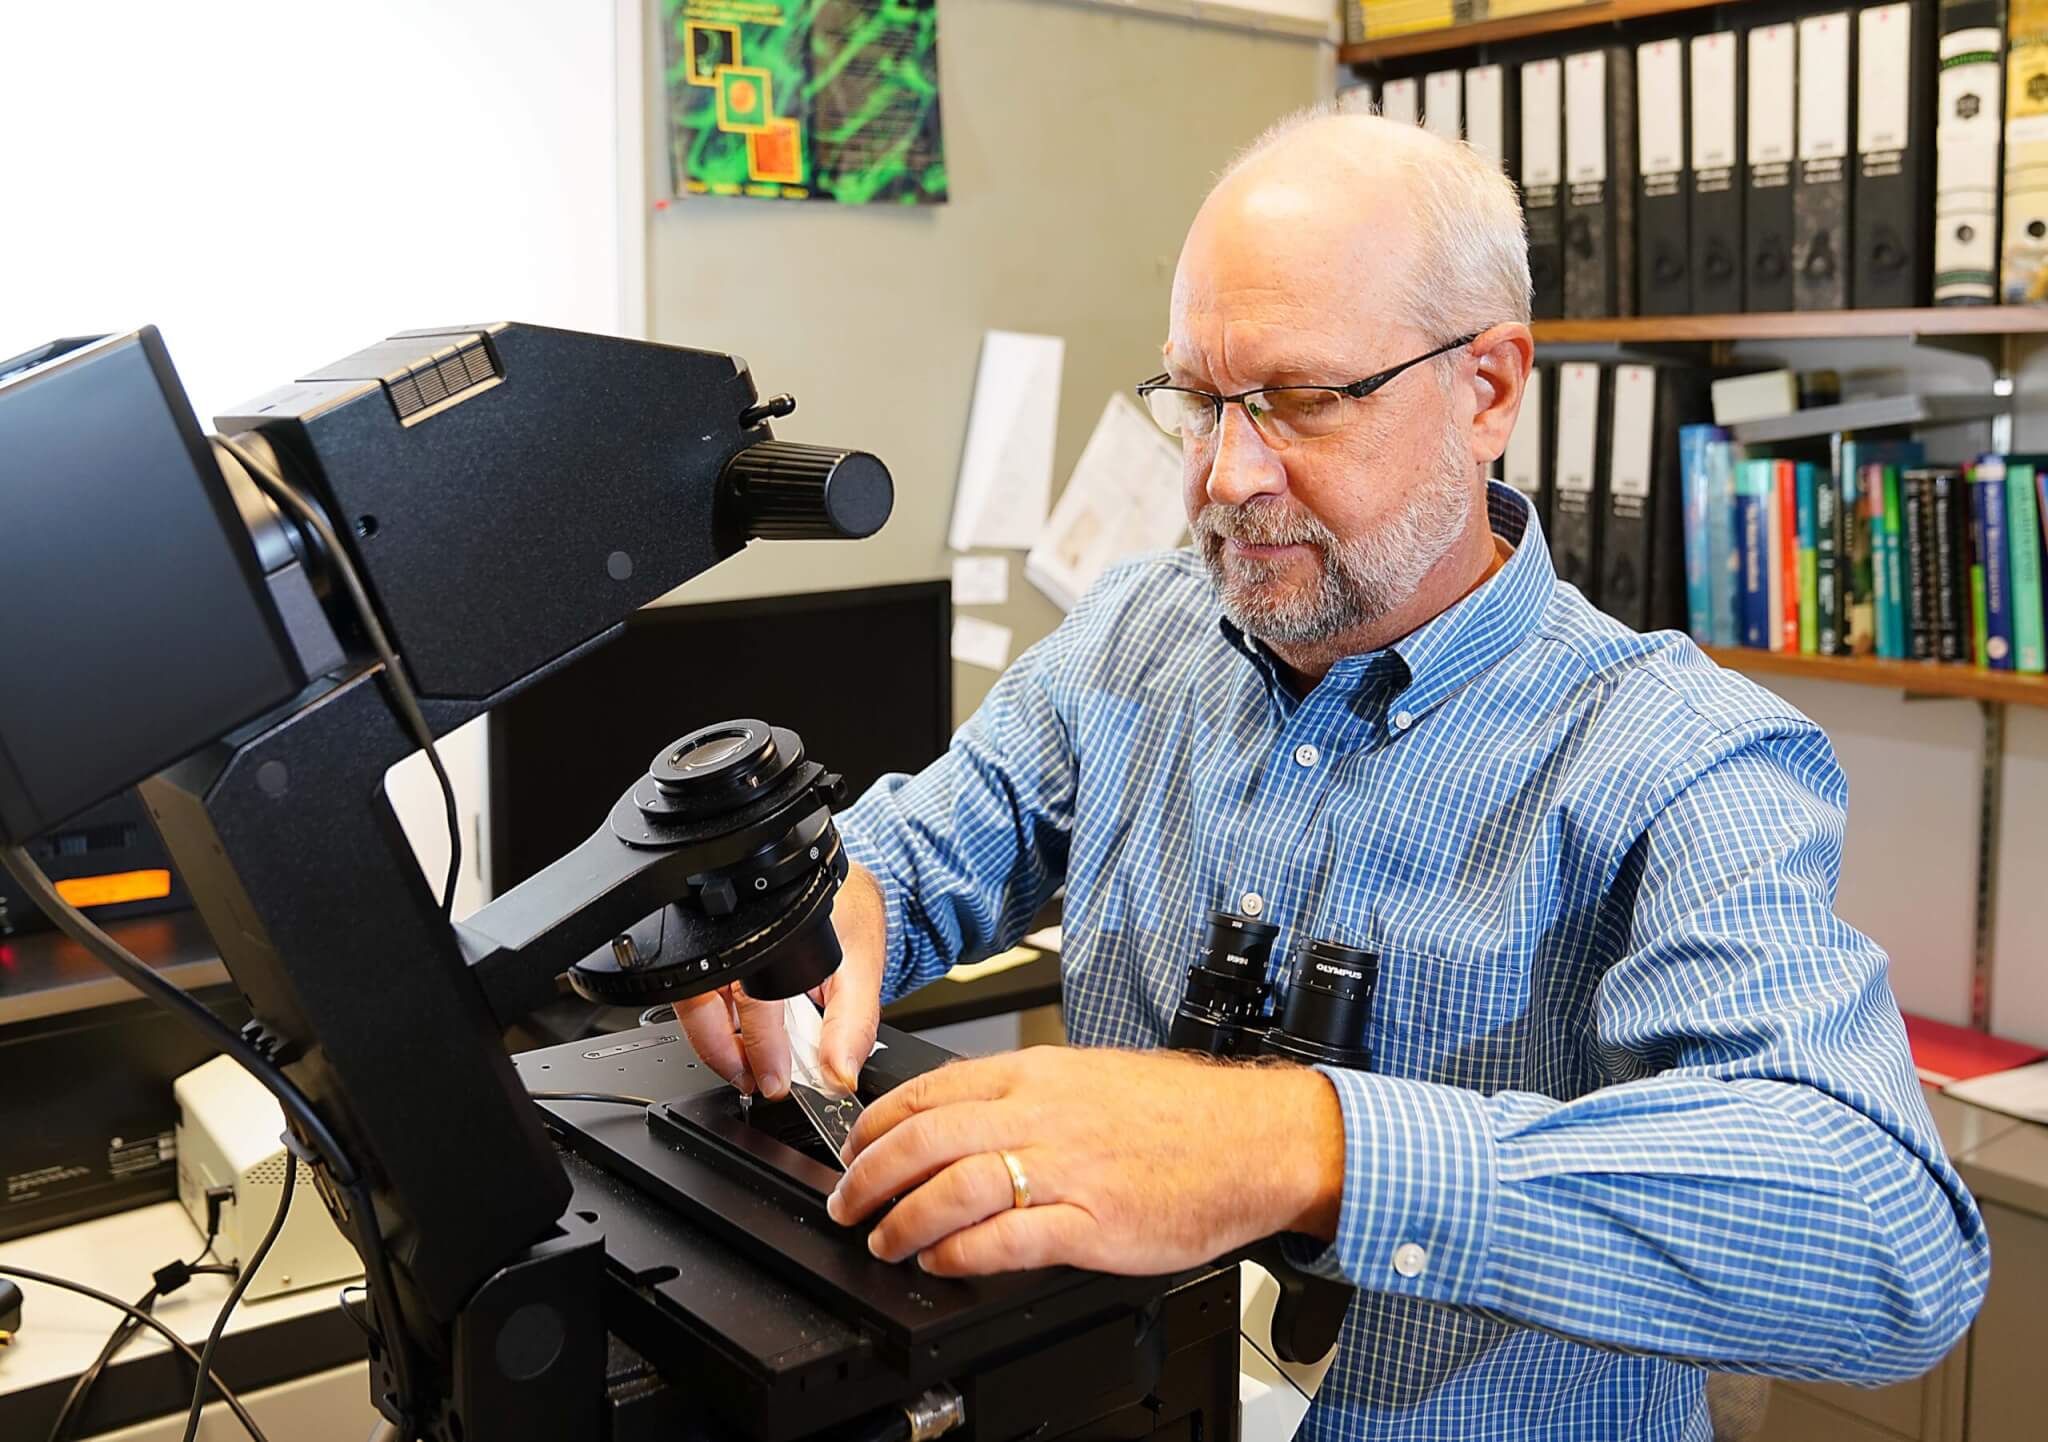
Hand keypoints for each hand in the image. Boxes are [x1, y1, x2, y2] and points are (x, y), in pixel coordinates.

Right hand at [675, 861, 886, 1098]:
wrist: (843, 893)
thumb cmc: (848, 919)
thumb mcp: (863, 969)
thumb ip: (853, 1026)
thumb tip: (839, 1075)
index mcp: (770, 933)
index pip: (750, 997)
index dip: (759, 1048)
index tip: (774, 1082)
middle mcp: (733, 936)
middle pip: (702, 1004)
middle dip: (724, 1053)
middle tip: (752, 1081)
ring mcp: (717, 945)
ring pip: (694, 1005)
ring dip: (718, 1044)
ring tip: (749, 1069)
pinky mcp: (714, 958)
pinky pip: (702, 1001)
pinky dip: (721, 1029)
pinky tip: (746, 1043)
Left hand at [825, 1047, 1343, 1276]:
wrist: (1257, 1140)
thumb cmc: (1185, 1114)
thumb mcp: (1091, 1076)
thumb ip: (1027, 1094)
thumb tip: (965, 1118)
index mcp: (1037, 1074)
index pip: (928, 1091)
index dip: (875, 1126)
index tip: (853, 1151)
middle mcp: (1042, 1115)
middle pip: (925, 1140)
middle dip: (869, 1177)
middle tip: (847, 1205)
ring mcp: (1066, 1170)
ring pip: (954, 1189)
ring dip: (904, 1222)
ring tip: (886, 1243)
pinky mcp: (1093, 1224)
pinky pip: (1006, 1240)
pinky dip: (960, 1255)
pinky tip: (942, 1265)